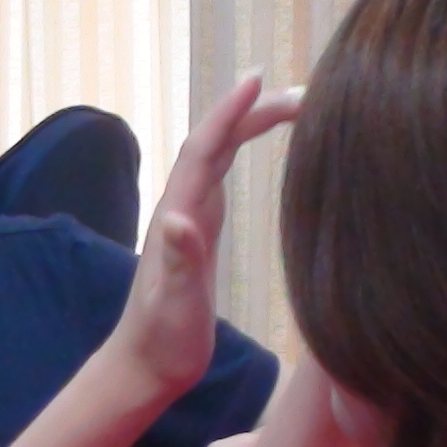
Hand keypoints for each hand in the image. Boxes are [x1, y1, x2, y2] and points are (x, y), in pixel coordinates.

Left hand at [105, 73, 302, 399]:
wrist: (145, 366)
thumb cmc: (162, 341)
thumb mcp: (174, 305)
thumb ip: (179, 263)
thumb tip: (180, 219)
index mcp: (178, 217)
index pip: (204, 151)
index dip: (230, 113)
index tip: (258, 80)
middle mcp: (182, 208)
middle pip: (217, 143)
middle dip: (251, 111)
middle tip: (301, 91)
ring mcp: (190, 219)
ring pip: (220, 156)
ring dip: (249, 124)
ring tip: (291, 104)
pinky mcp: (200, 234)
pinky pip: (223, 176)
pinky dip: (242, 150)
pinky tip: (262, 147)